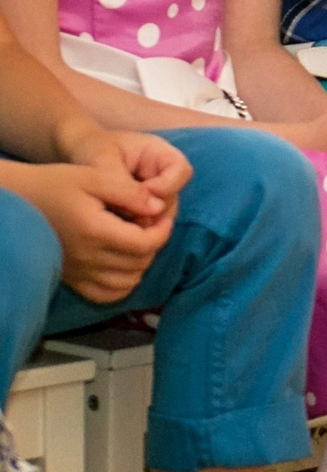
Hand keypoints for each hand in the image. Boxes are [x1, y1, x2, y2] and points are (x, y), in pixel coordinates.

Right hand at [2, 159, 176, 303]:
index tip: (162, 216)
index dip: (163, 231)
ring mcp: (78, 273)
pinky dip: (123, 284)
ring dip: (141, 263)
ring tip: (137, 241)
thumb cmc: (55, 184)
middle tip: (151, 225)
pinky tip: (123, 263)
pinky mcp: (71, 279)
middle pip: (139, 263)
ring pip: (127, 282)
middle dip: (154, 244)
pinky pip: (105, 294)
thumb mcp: (94, 176)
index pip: (144, 244)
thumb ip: (130, 191)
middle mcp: (87, 258)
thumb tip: (158, 207)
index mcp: (95, 231)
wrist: (19, 204)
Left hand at [59, 122, 188, 217]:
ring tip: (112, 220)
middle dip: (150, 210)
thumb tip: (151, 210)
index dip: (166, 186)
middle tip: (121, 213)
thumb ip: (124, 184)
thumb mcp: (103, 161)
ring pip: (161, 215)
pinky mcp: (142, 209)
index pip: (181, 172)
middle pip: (173, 198)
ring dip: (140, 222)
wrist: (77, 152)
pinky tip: (113, 226)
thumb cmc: (92, 149)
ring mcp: (154, 193)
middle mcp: (163, 174)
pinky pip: (147, 223)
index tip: (141, 193)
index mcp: (160, 154)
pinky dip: (132, 228)